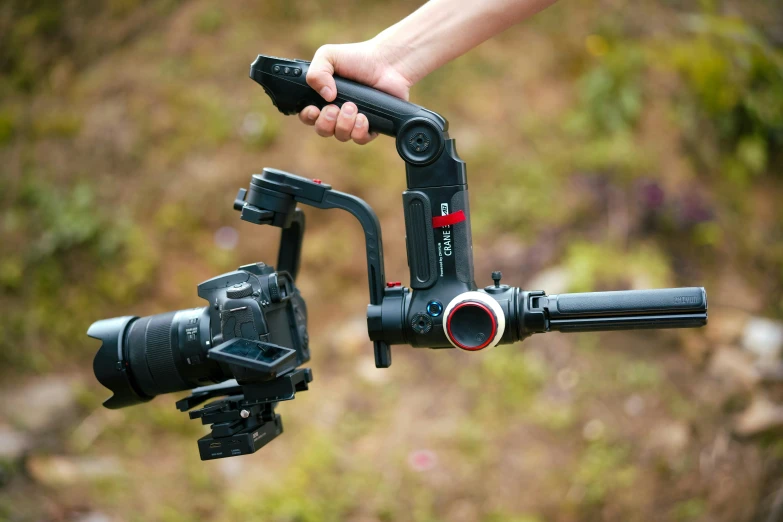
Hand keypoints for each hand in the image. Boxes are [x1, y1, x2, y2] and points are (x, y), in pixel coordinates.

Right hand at [298, 40, 413, 144]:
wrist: (387, 62)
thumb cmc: (357, 58)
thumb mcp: (328, 55)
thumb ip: (316, 72)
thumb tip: (325, 96)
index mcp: (323, 98)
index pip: (308, 117)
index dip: (308, 117)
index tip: (314, 109)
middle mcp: (337, 113)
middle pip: (323, 130)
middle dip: (326, 122)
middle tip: (335, 107)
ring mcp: (353, 121)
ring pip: (341, 136)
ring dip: (344, 123)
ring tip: (352, 106)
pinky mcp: (371, 126)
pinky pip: (360, 139)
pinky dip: (359, 131)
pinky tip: (363, 117)